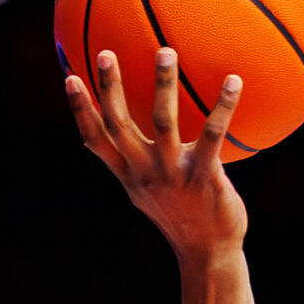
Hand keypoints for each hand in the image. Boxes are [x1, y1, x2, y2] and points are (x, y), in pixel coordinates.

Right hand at [65, 47, 246, 259]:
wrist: (209, 252)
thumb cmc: (181, 216)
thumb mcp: (148, 192)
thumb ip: (135, 164)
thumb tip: (124, 140)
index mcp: (128, 175)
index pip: (95, 140)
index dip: (81, 110)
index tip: (69, 78)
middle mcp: (145, 172)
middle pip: (119, 124)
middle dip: (110, 88)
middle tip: (106, 53)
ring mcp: (174, 174)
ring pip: (163, 121)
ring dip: (162, 84)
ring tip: (165, 51)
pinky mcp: (204, 176)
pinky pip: (213, 134)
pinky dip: (224, 105)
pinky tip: (234, 81)